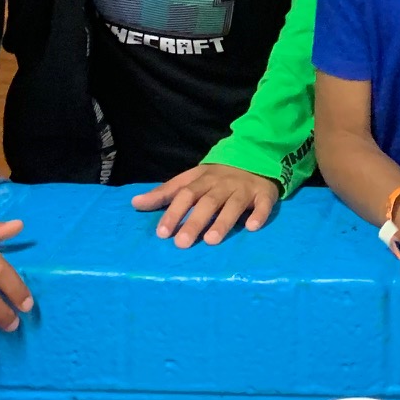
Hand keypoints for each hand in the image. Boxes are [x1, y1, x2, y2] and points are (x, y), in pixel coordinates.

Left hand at [132, 164, 278, 246]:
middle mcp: (223, 184)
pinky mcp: (265, 194)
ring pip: (233, 204)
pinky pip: (263, 205)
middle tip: (182, 243)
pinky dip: (259, 215)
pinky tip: (251, 227)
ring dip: (223, 221)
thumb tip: (135, 203)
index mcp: (203, 180)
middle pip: (207, 202)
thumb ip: (165, 192)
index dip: (173, 212)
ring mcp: (244, 189)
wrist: (255, 157)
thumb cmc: (217, 176)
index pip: (185, 195)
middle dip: (194, 222)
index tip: (162, 233)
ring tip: (211, 240)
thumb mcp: (191, 180)